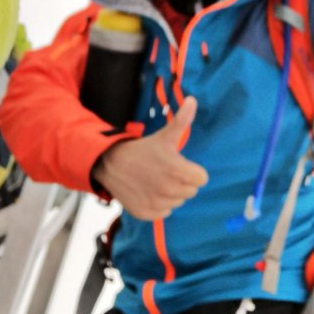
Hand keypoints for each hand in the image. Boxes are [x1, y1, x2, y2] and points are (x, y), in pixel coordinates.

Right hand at [92, 95, 207, 219]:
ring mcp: (157, 203)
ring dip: (171, 193)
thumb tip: (193, 100)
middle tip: (165, 171)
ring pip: (177, 202)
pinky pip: (164, 212)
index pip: (202, 179)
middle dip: (182, 181)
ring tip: (156, 180)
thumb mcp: (164, 135)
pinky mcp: (146, 213)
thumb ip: (182, 120)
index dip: (192, 171)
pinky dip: (158, 204)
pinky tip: (148, 191)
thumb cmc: (142, 149)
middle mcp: (169, 190)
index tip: (179, 165)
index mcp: (178, 171)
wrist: (110, 163)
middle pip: (190, 191)